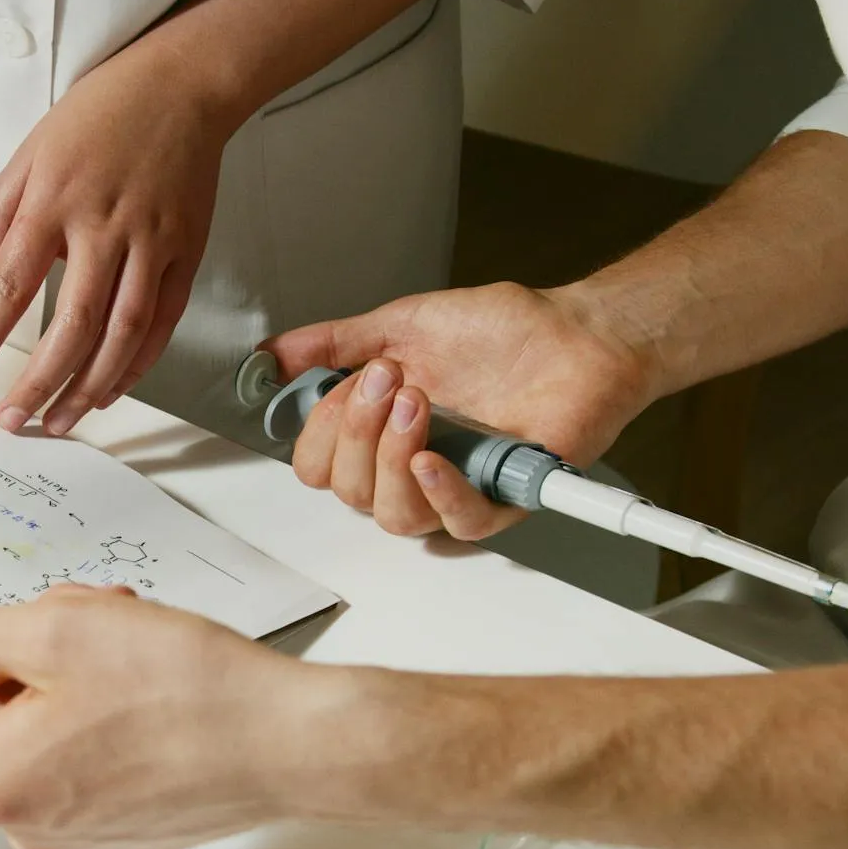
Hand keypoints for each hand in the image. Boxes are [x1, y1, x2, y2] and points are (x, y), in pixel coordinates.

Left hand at [0, 50, 228, 436]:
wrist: (182, 86)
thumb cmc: (99, 115)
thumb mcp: (30, 153)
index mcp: (54, 202)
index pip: (11, 287)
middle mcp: (104, 228)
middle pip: (73, 324)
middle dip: (39, 382)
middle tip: (13, 421)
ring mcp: (152, 243)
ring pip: (123, 334)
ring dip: (88, 387)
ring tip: (59, 421)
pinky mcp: (187, 252)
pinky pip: (162, 323)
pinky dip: (137, 364)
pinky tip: (109, 390)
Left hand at [0, 586, 319, 848]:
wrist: (291, 745)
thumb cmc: (187, 692)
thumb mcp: (58, 626)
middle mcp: (27, 823)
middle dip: (14, 666)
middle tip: (73, 616)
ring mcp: (78, 833)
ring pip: (36, 734)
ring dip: (66, 681)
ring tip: (128, 639)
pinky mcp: (126, 827)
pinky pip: (82, 757)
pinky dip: (101, 712)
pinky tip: (153, 682)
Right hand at [266, 283, 652, 538]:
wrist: (577, 333)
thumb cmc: (502, 332)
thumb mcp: (402, 324)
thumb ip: (334, 344)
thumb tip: (271, 356)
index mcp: (382, 432)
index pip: (320, 466)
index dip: (323, 430)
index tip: (352, 379)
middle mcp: (411, 466)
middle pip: (348, 492)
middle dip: (356, 432)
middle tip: (391, 379)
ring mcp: (456, 486)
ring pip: (393, 516)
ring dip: (391, 459)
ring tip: (420, 403)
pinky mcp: (503, 500)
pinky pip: (459, 525)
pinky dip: (441, 494)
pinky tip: (433, 459)